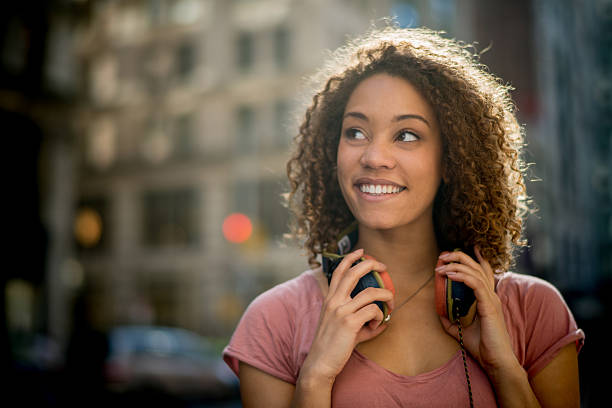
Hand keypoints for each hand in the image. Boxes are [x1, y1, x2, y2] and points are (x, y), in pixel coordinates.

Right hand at [301, 248, 393, 383]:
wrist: (320, 363)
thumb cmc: (332, 346)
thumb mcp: (344, 327)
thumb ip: (362, 321)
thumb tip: (385, 322)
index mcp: (330, 299)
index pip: (339, 271)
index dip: (350, 258)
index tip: (362, 252)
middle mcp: (334, 301)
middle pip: (354, 272)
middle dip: (371, 264)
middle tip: (384, 266)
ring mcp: (341, 310)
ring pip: (371, 292)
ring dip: (386, 295)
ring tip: (391, 304)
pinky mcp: (350, 322)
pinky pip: (374, 311)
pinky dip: (380, 316)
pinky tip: (377, 325)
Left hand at [435, 246, 518, 375]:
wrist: (496, 362)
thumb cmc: (483, 348)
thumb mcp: (461, 331)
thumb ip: (451, 320)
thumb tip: (440, 313)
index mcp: (487, 299)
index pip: (484, 272)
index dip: (477, 258)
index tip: (465, 248)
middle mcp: (491, 295)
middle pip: (478, 267)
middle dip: (460, 257)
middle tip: (443, 255)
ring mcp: (492, 299)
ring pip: (475, 272)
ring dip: (456, 266)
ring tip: (441, 266)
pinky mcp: (489, 306)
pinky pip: (475, 284)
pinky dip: (462, 276)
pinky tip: (449, 275)